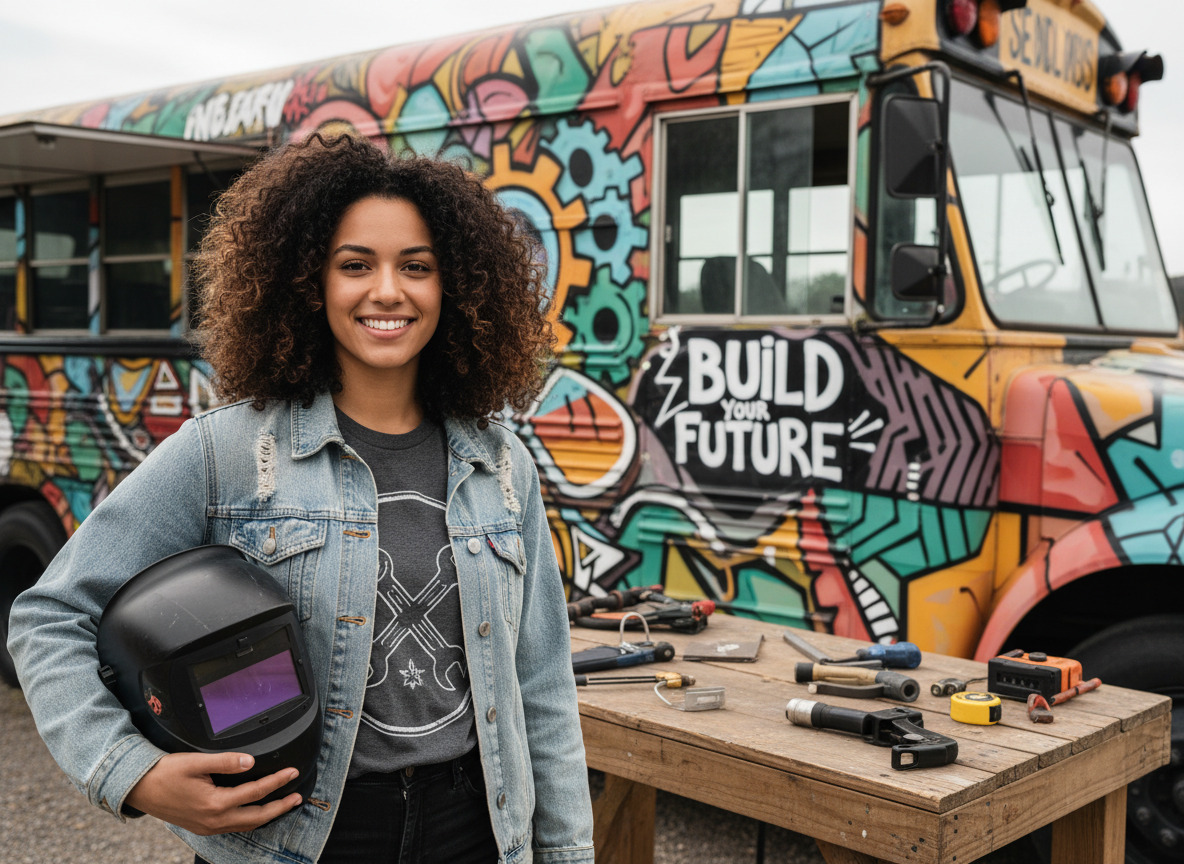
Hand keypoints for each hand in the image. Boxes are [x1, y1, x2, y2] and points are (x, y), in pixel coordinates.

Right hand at [125, 752, 302, 834]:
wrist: (139, 788)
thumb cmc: (165, 773)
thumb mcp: (196, 762)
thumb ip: (226, 762)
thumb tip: (250, 762)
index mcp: (214, 803)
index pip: (255, 792)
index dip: (276, 782)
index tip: (292, 773)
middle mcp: (213, 820)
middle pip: (256, 817)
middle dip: (280, 807)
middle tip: (297, 797)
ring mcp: (207, 826)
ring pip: (246, 825)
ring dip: (267, 816)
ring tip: (283, 805)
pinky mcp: (202, 827)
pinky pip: (233, 827)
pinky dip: (250, 820)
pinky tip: (255, 812)